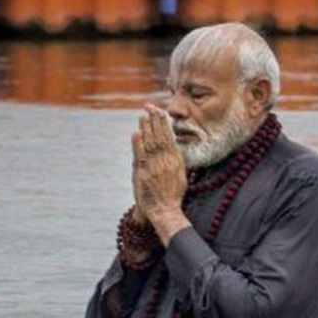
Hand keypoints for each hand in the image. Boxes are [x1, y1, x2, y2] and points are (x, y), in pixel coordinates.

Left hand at [131, 104, 189, 244]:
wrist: (164, 210)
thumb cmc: (173, 195)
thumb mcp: (180, 175)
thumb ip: (175, 160)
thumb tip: (173, 147)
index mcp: (175, 161)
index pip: (168, 137)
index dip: (163, 123)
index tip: (159, 112)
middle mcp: (164, 161)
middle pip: (159, 136)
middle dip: (154, 120)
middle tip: (150, 107)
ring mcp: (153, 167)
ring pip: (149, 143)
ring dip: (146, 128)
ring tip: (143, 116)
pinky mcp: (142, 173)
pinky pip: (140, 155)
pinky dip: (138, 143)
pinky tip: (137, 133)